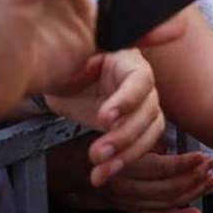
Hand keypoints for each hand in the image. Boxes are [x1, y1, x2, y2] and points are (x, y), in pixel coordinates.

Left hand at [44, 50, 164, 186]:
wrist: (62, 84)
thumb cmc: (67, 65)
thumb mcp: (72, 57)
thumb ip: (85, 51)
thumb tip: (92, 38)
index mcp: (128, 61)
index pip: (140, 80)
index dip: (127, 100)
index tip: (105, 118)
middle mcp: (142, 84)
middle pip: (148, 111)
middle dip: (124, 135)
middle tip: (97, 152)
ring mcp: (141, 107)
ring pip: (150, 132)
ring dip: (126, 154)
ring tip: (100, 168)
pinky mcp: (135, 128)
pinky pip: (140, 147)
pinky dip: (121, 163)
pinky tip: (102, 174)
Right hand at [63, 147, 212, 212]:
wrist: (54, 164)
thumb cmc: (80, 141)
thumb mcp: (103, 131)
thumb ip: (129, 137)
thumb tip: (160, 140)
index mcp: (117, 167)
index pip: (158, 169)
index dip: (182, 164)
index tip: (201, 156)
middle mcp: (120, 189)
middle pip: (165, 189)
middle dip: (192, 179)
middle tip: (211, 166)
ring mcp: (123, 201)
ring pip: (163, 203)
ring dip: (190, 193)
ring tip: (211, 182)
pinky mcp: (124, 207)